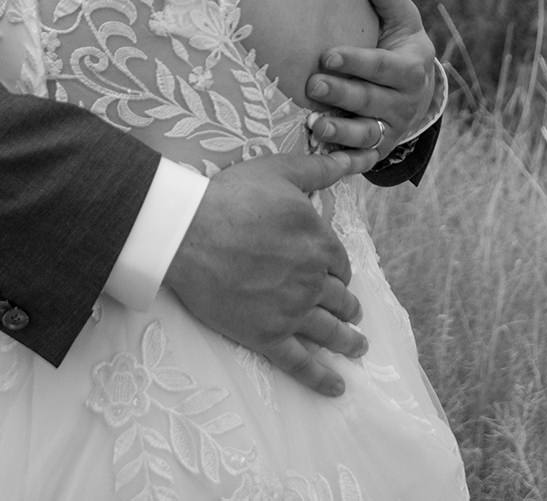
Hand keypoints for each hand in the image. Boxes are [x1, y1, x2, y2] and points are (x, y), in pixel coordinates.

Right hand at [164, 150, 373, 395]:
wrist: (188, 233)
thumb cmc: (232, 197)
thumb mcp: (281, 170)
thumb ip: (319, 168)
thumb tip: (349, 158)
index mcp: (319, 243)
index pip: (340, 263)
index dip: (339, 269)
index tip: (337, 275)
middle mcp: (312, 280)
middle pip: (340, 299)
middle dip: (349, 307)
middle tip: (353, 314)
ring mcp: (291, 311)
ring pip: (329, 331)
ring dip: (348, 340)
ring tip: (358, 347)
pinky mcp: (266, 336)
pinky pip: (300, 363)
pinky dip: (321, 378)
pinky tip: (337, 388)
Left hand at [305, 0, 435, 153]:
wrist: (418, 89)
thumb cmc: (401, 46)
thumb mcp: (402, 21)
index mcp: (411, 68)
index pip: (384, 67)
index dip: (357, 62)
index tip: (328, 54)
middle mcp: (405, 102)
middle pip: (371, 100)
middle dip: (342, 93)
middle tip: (312, 84)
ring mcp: (392, 128)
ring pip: (366, 133)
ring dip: (341, 130)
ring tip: (315, 122)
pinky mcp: (379, 147)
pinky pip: (363, 157)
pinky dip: (346, 159)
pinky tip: (325, 155)